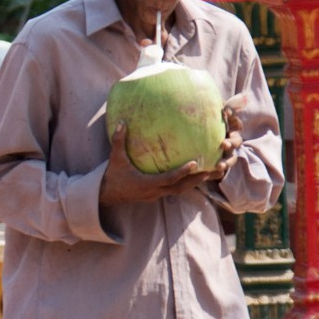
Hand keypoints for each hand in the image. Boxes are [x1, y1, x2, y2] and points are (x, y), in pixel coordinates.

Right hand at [98, 124, 219, 206]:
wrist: (106, 195)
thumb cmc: (112, 176)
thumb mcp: (115, 158)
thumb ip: (119, 141)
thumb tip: (121, 122)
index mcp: (147, 183)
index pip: (169, 178)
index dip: (182, 172)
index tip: (195, 163)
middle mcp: (155, 191)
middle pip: (181, 187)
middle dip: (197, 179)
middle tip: (213, 169)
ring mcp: (156, 195)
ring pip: (180, 191)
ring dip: (195, 182)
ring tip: (210, 173)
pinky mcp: (156, 195)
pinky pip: (174, 190)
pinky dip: (185, 184)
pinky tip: (194, 176)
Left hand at [206, 94, 247, 179]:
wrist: (189, 146)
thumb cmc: (198, 126)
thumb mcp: (204, 117)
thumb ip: (213, 107)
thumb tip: (228, 97)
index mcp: (228, 128)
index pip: (235, 123)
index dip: (233, 118)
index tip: (225, 113)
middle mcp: (229, 141)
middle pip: (236, 142)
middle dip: (231, 143)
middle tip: (223, 144)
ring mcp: (224, 155)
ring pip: (230, 159)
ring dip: (226, 162)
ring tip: (219, 166)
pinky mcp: (216, 166)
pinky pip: (220, 172)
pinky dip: (218, 173)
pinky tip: (212, 174)